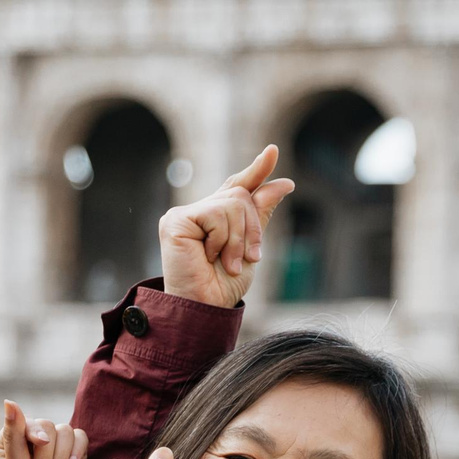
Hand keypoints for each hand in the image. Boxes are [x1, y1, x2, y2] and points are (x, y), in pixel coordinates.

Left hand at [0, 400, 90, 458]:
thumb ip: (15, 435)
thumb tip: (9, 401)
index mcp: (9, 442)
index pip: (22, 421)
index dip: (31, 434)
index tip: (37, 447)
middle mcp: (32, 441)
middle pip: (46, 425)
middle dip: (47, 455)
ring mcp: (56, 447)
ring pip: (64, 431)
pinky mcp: (77, 453)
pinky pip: (80, 437)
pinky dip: (77, 451)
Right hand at [158, 145, 294, 307]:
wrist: (206, 308)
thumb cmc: (224, 285)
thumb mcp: (251, 247)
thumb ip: (260, 215)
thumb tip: (282, 182)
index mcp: (216, 218)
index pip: (238, 187)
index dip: (256, 171)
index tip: (272, 151)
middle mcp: (199, 211)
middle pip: (241, 195)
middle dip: (253, 228)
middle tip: (249, 257)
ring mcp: (185, 215)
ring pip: (232, 204)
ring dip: (239, 239)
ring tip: (228, 262)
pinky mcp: (175, 220)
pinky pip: (216, 214)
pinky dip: (222, 240)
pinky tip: (208, 257)